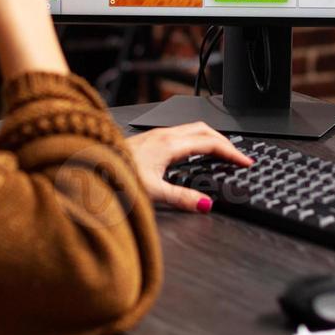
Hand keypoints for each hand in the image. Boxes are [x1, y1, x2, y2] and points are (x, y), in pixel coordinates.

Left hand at [125, 123, 253, 212]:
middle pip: (204, 130)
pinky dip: (196, 142)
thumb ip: (181, 198)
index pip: (211, 142)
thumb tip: (205, 204)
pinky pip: (181, 134)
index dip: (232, 152)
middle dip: (225, 141)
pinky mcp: (149, 141)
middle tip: (238, 157)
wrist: (89, 167)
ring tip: (221, 154)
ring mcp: (155, 136)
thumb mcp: (152, 192)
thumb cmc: (114, 175)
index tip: (245, 161)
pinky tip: (192, 155)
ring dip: (211, 139)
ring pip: (192, 130)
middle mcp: (163, 136)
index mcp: (169, 144)